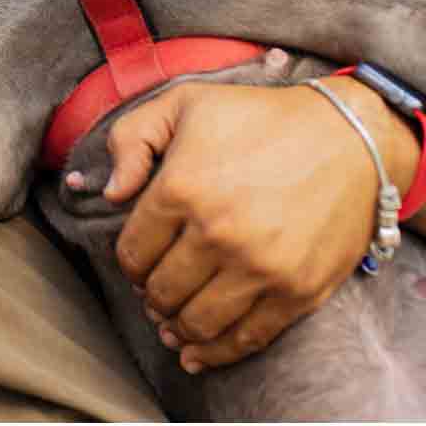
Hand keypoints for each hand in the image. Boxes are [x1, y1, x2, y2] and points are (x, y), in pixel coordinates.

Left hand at [103, 77, 397, 372]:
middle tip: (153, 288)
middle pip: (161, 290)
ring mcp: (259, 268)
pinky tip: (197, 353)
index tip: (136, 260)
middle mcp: (217, 234)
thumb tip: (109, 193)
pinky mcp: (297, 292)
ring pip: (197, 322)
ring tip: (170, 319)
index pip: (132, 251)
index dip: (128, 261)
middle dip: (149, 293)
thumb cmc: (258, 117)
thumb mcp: (182, 103)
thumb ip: (132, 140)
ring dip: (176, 326)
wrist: (346, 137)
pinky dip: (215, 353)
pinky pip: (246, 339)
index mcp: (181, 188)